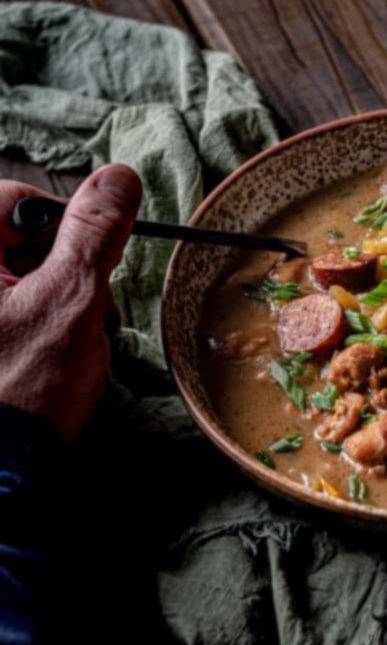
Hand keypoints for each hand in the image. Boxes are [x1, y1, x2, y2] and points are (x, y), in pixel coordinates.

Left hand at [0, 165, 141, 439]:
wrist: (5, 467)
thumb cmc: (24, 388)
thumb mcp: (72, 300)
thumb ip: (94, 234)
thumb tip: (118, 178)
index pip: (15, 199)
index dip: (62, 225)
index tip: (87, 263)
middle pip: (19, 239)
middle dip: (62, 270)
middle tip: (76, 312)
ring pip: (23, 275)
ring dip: (56, 299)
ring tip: (62, 343)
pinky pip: (18, 308)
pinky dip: (40, 324)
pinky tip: (46, 356)